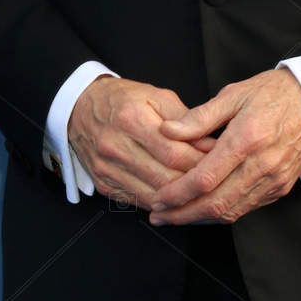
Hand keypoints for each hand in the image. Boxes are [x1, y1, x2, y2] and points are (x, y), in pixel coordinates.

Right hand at [67, 76, 215, 208]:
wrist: (80, 108)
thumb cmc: (122, 100)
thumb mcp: (156, 96)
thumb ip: (184, 120)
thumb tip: (210, 143)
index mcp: (131, 120)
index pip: (174, 152)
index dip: (201, 162)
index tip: (220, 163)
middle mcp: (116, 147)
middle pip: (165, 177)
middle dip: (195, 183)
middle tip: (216, 182)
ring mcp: (107, 169)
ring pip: (153, 195)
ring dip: (181, 198)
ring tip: (202, 193)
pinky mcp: (104, 184)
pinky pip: (139, 201)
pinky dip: (162, 203)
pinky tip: (178, 199)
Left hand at [147, 68, 300, 225]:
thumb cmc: (275, 93)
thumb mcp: (234, 94)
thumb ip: (199, 117)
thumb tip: (167, 130)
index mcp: (246, 139)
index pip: (205, 178)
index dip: (177, 193)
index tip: (158, 199)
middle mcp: (261, 165)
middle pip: (215, 203)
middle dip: (182, 214)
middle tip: (159, 216)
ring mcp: (273, 180)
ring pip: (231, 212)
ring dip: (200, 218)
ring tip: (175, 216)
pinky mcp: (280, 187)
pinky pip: (247, 208)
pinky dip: (223, 213)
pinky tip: (205, 208)